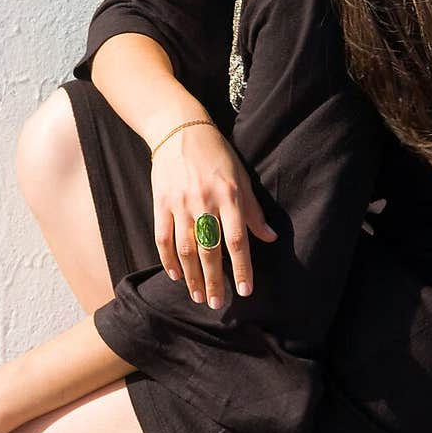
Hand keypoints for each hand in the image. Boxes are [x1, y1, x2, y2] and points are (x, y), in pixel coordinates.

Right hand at [150, 120, 277, 309]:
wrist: (179, 129)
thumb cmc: (216, 154)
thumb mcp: (241, 178)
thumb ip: (253, 211)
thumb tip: (270, 238)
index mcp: (229, 196)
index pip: (238, 240)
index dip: (242, 268)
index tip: (246, 290)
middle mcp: (204, 203)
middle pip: (210, 251)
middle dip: (214, 281)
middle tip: (217, 303)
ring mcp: (180, 204)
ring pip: (186, 249)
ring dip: (192, 277)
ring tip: (198, 296)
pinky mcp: (160, 203)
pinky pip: (163, 238)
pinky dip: (169, 260)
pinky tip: (176, 275)